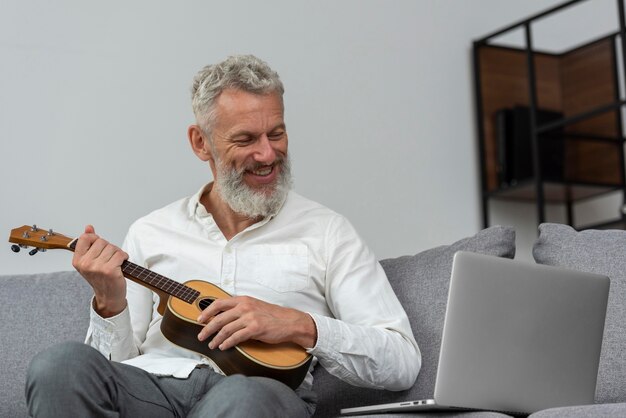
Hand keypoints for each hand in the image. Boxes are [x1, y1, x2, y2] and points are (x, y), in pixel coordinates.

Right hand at [72, 225, 127, 316]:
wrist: (108, 296)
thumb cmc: (100, 277)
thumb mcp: (90, 260)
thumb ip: (88, 243)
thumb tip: (88, 227)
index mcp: (78, 260)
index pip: (85, 238)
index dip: (95, 239)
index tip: (99, 247)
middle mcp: (85, 264)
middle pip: (102, 241)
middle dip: (108, 248)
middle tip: (108, 259)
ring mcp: (97, 268)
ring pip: (112, 247)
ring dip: (117, 253)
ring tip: (115, 262)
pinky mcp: (110, 270)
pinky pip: (120, 254)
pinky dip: (124, 257)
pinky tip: (121, 264)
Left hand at [196, 296, 316, 349]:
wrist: (289, 321)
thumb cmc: (271, 315)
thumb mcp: (254, 306)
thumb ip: (239, 309)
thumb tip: (222, 317)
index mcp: (243, 300)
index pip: (219, 303)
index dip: (206, 311)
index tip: (199, 320)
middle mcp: (245, 306)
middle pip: (219, 317)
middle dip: (207, 328)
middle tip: (201, 336)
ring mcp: (250, 317)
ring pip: (226, 329)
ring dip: (216, 338)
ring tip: (211, 345)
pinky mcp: (255, 328)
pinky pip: (236, 337)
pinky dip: (227, 343)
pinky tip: (223, 347)